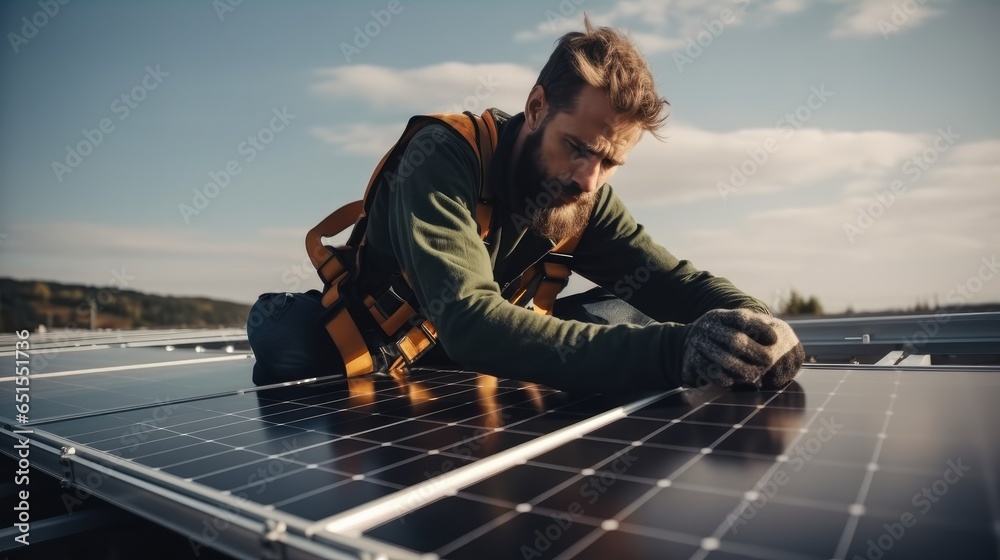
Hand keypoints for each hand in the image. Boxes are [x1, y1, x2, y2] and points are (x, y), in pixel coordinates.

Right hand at [681, 309, 802, 389]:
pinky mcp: (692, 361)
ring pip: (725, 360)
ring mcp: (698, 344)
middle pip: (735, 340)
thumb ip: (750, 327)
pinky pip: (713, 373)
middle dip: (755, 352)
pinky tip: (737, 381)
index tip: (775, 339)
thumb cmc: (719, 337)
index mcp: (719, 316)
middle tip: (769, 361)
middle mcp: (707, 327)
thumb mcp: (730, 326)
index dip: (760, 328)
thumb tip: (778, 335)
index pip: (741, 318)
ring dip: (744, 370)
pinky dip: (728, 379)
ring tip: (756, 376)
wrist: (686, 344)